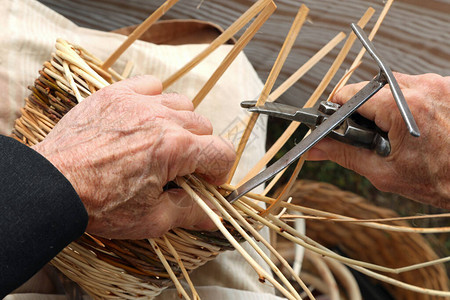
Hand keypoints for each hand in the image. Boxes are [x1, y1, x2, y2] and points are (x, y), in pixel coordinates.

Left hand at [32, 75, 235, 238]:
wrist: (52, 186)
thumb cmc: (99, 204)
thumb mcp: (151, 219)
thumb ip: (189, 213)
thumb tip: (215, 217)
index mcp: (176, 148)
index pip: (222, 152)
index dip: (220, 171)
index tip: (206, 182)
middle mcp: (162, 118)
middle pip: (204, 125)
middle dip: (201, 148)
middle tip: (181, 166)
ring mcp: (138, 102)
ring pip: (181, 102)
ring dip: (181, 122)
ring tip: (163, 140)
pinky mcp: (116, 94)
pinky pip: (150, 85)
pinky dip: (155, 98)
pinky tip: (145, 116)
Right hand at [307, 73, 449, 208]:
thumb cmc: (439, 181)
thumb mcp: (383, 172)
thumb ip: (344, 155)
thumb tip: (316, 148)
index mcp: (402, 107)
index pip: (353, 93)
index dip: (339, 106)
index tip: (336, 118)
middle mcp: (423, 88)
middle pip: (373, 86)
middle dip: (366, 107)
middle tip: (373, 132)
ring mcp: (440, 84)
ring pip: (395, 84)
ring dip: (388, 103)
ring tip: (397, 131)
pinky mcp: (449, 87)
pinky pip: (417, 86)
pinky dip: (409, 102)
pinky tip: (416, 125)